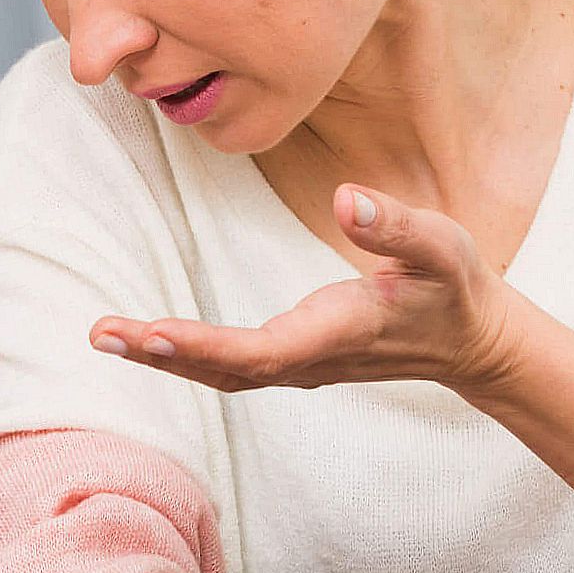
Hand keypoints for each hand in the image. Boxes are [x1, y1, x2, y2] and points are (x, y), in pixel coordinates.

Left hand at [89, 183, 520, 398]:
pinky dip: (184, 356)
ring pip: (222, 373)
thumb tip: (347, 199)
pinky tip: (147, 340)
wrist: (472, 341)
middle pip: (225, 370)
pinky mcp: (294, 358)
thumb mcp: (441, 248)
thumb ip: (395, 226)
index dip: (205, 347)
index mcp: (339, 334)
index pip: (260, 350)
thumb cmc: (455, 288)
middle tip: (101, 335)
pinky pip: (230, 366)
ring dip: (163, 358)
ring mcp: (300, 365)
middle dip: (161, 355)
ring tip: (106, 337)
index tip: (153, 332)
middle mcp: (310, 360)